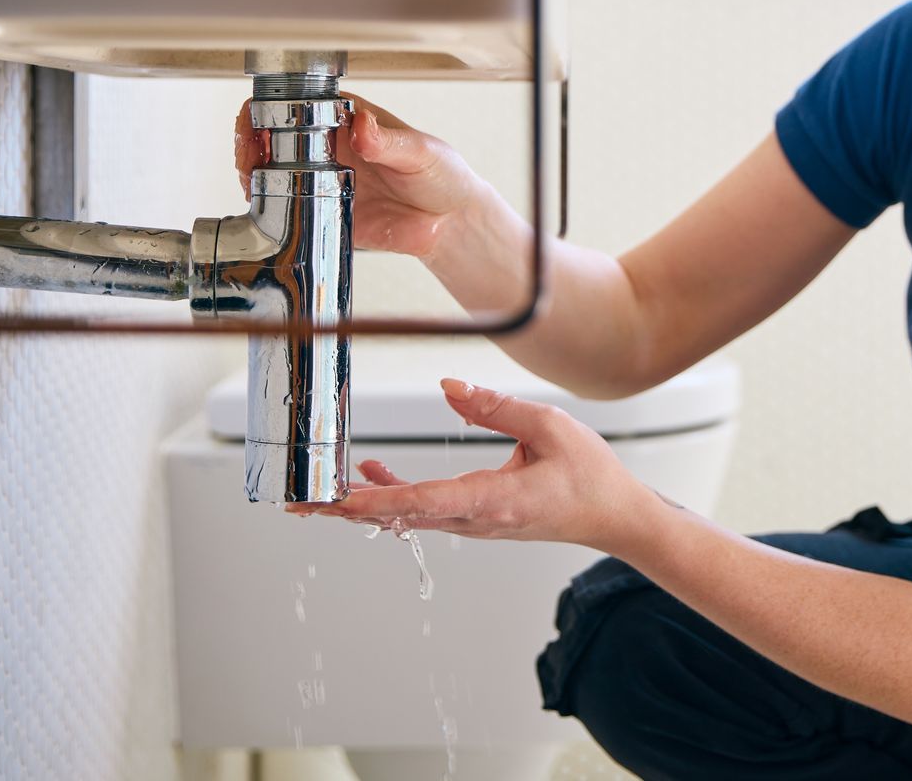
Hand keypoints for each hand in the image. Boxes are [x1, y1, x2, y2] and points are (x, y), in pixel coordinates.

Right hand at [233, 93, 484, 256]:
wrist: (451, 224)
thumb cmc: (442, 176)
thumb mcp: (420, 151)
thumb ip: (389, 139)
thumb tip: (362, 123)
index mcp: (348, 120)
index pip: (298, 104)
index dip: (271, 109)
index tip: (259, 122)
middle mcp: (329, 148)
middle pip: (273, 137)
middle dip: (250, 142)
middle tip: (249, 156)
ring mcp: (322, 182)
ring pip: (272, 173)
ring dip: (252, 174)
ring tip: (251, 180)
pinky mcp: (324, 215)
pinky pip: (287, 212)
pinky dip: (269, 210)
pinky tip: (264, 207)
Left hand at [286, 379, 662, 552]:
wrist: (614, 516)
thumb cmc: (590, 476)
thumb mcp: (550, 426)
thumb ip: (496, 406)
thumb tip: (448, 387)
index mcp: (492, 500)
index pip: (420, 502)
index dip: (372, 500)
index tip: (334, 499)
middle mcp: (474, 519)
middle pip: (397, 516)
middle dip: (344, 508)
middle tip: (297, 501)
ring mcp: (473, 523)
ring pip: (404, 516)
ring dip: (360, 502)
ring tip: (315, 491)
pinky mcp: (475, 518)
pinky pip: (423, 510)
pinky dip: (391, 495)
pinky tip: (371, 475)